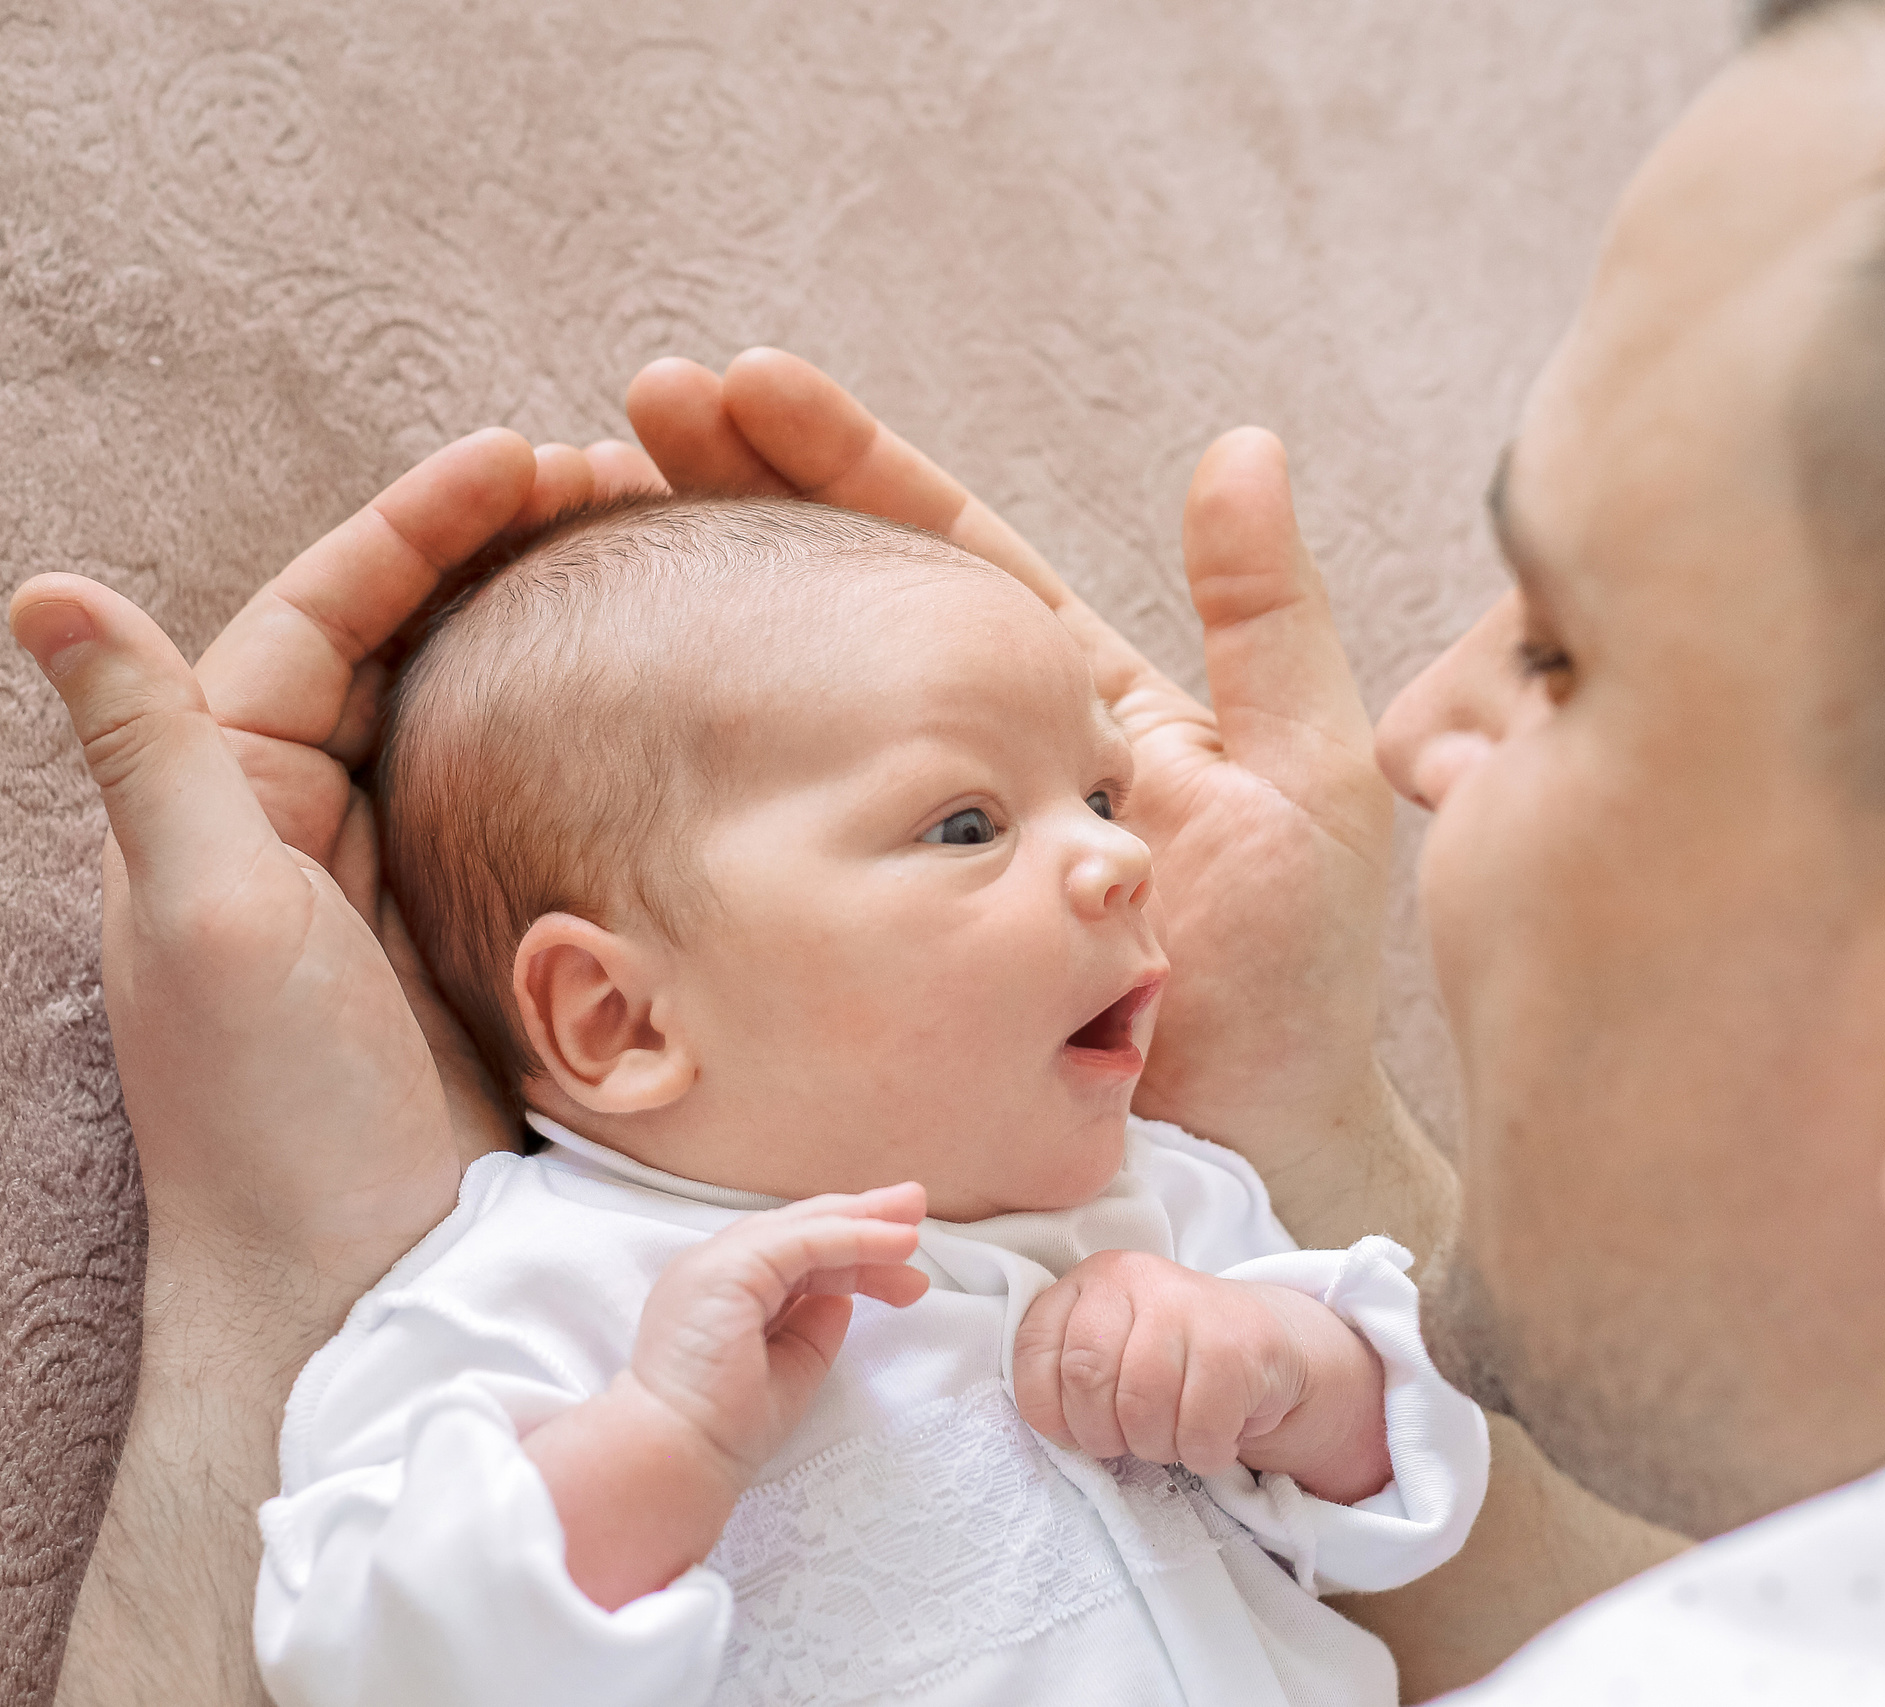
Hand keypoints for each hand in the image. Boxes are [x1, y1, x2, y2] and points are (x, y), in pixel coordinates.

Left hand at [18, 429, 672, 1706]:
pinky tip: (651, 711)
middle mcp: (300, 833)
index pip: (325, 620)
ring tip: (647, 564)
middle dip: (499, 555)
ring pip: (470, 717)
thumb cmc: (274, 1114)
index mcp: (221, 805)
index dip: (418, 526)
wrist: (358, 1294)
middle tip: (617, 490)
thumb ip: (150, 748)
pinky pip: (524, 807)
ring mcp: (393, 890)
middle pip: (405, 647)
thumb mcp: (208, 912)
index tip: (528, 459)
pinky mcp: (474, 946)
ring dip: (546, 633)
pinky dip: (580, 741)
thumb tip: (44, 589)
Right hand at [522, 1184, 930, 1609]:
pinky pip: (806, 1242)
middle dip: (863, 1216)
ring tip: (916, 1224)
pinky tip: (898, 1244)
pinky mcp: (730, 1267)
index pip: (797, 1254)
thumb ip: (814, 1326)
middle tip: (917, 1208)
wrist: (677, 1456)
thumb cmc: (724, 1428)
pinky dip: (856, 1238)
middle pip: (802, 1228)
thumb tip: (846, 1295)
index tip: (905, 1270)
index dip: (854, 1254)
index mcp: (725, 1288)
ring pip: (805, 1226)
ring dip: (866, 1221)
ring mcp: (718, 1261)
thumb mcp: (791, 1368)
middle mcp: (717, 1265)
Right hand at [628, 355, 1405, 1224]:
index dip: (841, 464)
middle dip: (735, 500)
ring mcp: (907, 850)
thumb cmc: (1294, 972)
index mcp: (1058, 699)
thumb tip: (1237, 444)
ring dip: (696, 611)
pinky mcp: (863, 934)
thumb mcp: (1302, 772)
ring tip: (582, 518)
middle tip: (634, 410)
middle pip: (833, 604)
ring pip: (787, 709)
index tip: (742, 382)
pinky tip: (607, 704)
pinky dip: (699, 772)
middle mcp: (965, 761)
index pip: (934, 550)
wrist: (1259, 1151)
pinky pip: (775, 840)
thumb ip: (1263, 616)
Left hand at [1011, 1250, 1391, 1505]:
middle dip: (1102, 1433)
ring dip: (1156, 1446)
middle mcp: (1138, 1279)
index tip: (1073, 1428)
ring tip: (1175, 1434)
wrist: (1271, 1345)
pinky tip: (1216, 1435)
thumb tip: (1048, 1423)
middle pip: (1085, 1380)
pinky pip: (1198, 1430)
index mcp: (1094, 1279)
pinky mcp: (1241, 1347)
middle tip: (1130, 1439)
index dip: (1048, 1409)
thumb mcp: (1113, 1347)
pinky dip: (1203, 1452)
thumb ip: (1066, 1369)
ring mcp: (1191, 1306)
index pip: (1035, 1350)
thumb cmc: (1174, 1359)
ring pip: (1140, 1409)